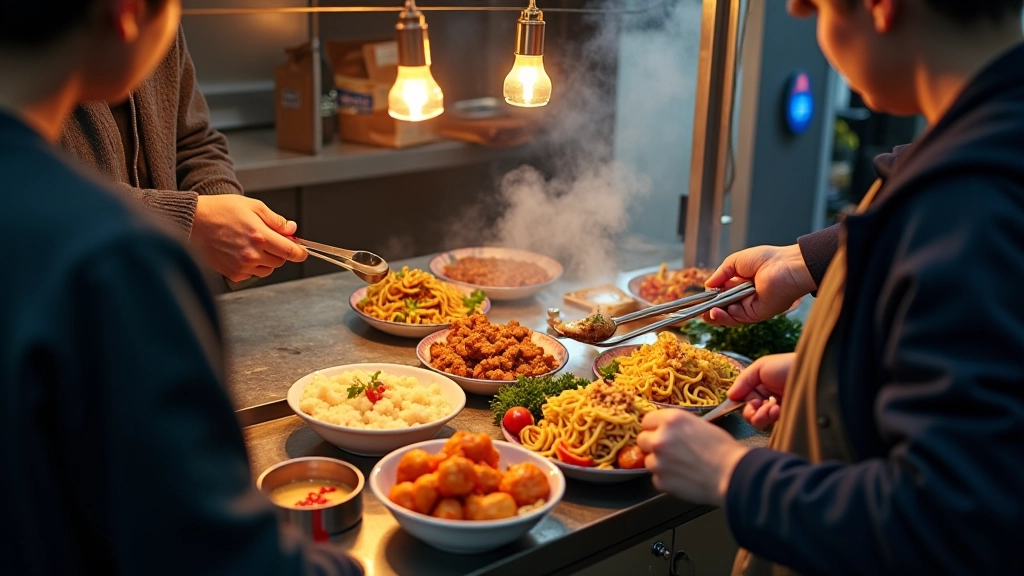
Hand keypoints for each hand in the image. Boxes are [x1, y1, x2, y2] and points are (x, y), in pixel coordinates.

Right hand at [190, 195, 306, 281]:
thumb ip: (276, 220)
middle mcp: (252, 254)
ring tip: (253, 244)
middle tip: (270, 239)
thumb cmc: (219, 210)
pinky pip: (252, 274)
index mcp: (260, 236)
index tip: (302, 251)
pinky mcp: (232, 274)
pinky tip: (241, 252)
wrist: (192, 222)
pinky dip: (252, 266)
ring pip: (267, 269)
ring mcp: (242, 266)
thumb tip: (291, 229)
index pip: (290, 251)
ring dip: (267, 259)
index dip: (300, 252)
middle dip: (280, 251)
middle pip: (280, 261)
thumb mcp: (253, 206)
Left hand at [637, 410, 750, 506]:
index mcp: (671, 420)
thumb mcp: (700, 425)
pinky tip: (683, 478)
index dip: (654, 427)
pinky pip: (657, 479)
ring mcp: (658, 461)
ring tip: (680, 467)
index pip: (647, 420)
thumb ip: (679, 427)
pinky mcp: (661, 481)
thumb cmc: (723, 449)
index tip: (659, 432)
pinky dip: (666, 479)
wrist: (731, 475)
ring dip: (660, 463)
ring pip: (649, 461)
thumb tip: (670, 431)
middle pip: (642, 440)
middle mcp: (660, 438)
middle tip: (668, 450)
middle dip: (653, 444)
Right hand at [703, 244, 814, 325]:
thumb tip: (707, 285)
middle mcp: (746, 296)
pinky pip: (738, 318)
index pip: (723, 295)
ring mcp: (752, 306)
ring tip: (705, 313)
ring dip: (716, 315)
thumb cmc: (768, 259)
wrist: (788, 265)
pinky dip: (726, 317)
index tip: (701, 299)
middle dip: (711, 310)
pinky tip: (716, 312)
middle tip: (699, 310)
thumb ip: (720, 274)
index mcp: (742, 283)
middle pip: (724, 308)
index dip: (712, 298)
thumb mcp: (736, 262)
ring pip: (729, 316)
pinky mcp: (757, 314)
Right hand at [727, 353, 792, 428]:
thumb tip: (729, 396)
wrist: (813, 373)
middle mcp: (768, 398)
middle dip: (752, 412)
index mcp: (760, 385)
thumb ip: (743, 380)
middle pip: (750, 413)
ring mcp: (777, 409)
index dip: (745, 403)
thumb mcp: (761, 366)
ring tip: (773, 407)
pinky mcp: (787, 418)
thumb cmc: (787, 366)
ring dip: (761, 415)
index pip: (745, 400)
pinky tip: (778, 409)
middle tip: (761, 406)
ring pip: (759, 421)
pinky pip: (771, 424)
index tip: (751, 401)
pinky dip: (771, 417)